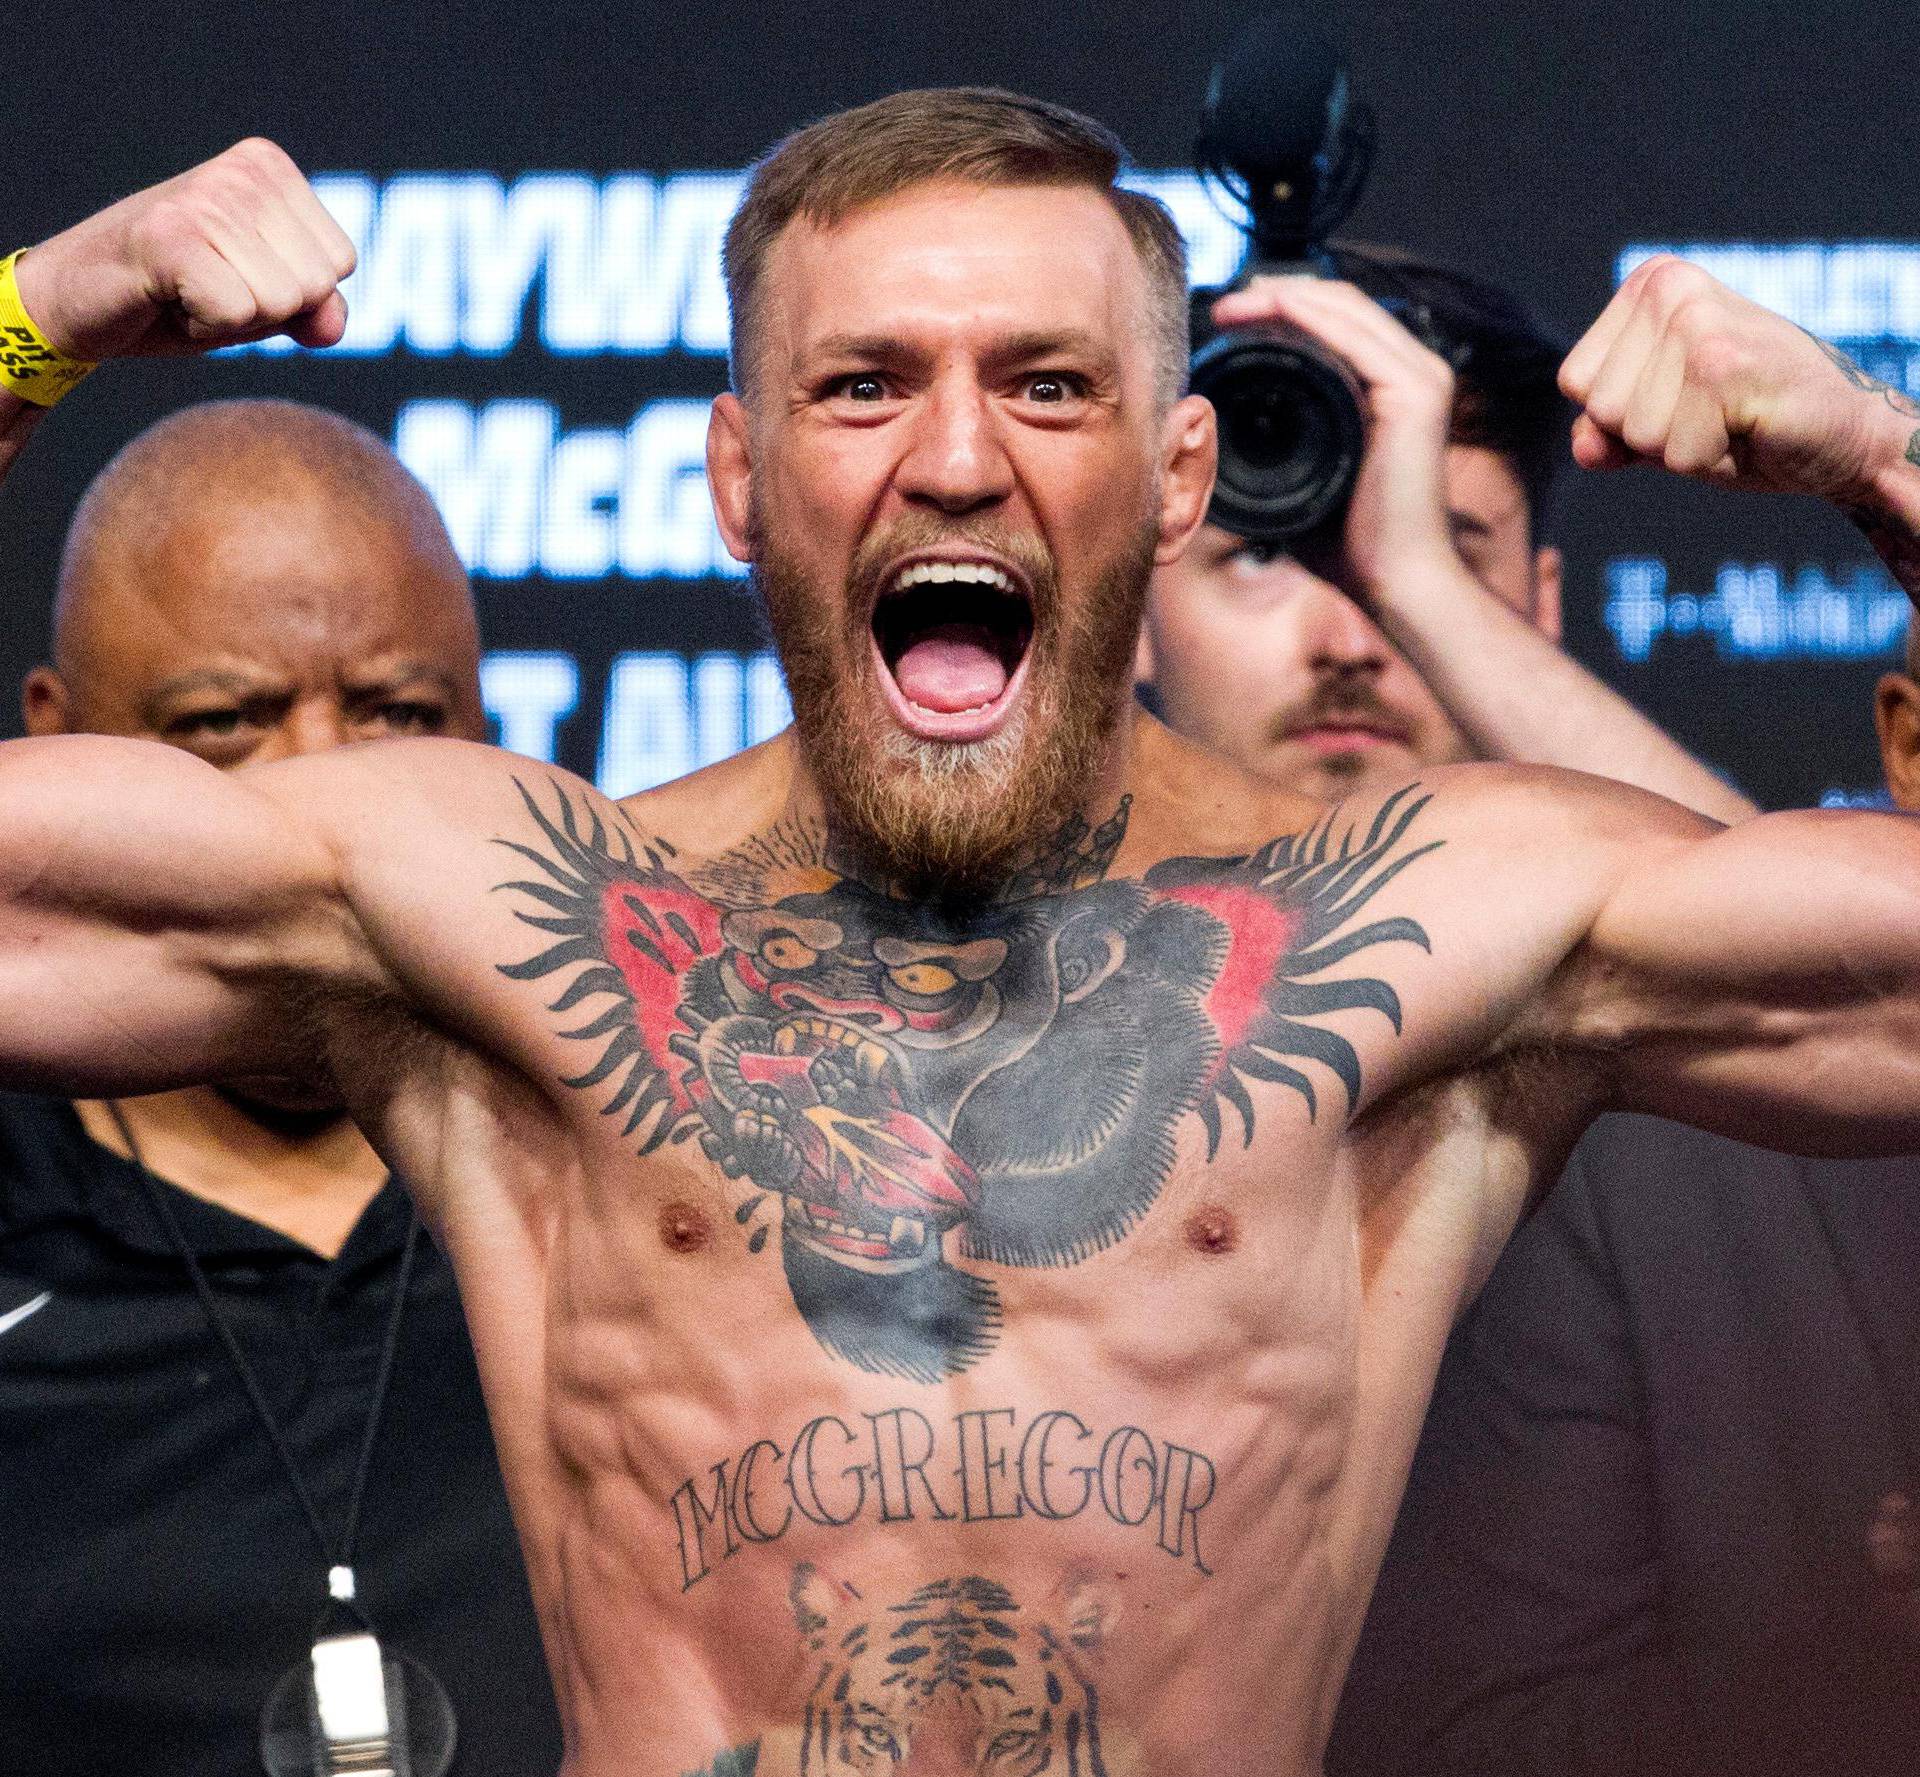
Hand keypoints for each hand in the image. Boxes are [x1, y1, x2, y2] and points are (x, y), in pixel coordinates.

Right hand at [12, 139, 355, 361]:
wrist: (78, 297)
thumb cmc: (177, 295)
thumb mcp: (263, 303)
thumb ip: (314, 309)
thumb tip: (333, 323)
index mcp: (269, 169)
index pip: (340, 262)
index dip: (291, 293)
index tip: (232, 274)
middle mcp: (242, 171)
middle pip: (316, 285)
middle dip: (265, 309)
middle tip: (204, 285)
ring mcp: (206, 198)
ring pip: (281, 302)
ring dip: (232, 318)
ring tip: (185, 289)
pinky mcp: (172, 235)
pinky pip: (237, 314)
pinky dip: (204, 325)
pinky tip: (167, 297)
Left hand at [1208, 276, 1461, 599]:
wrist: (1397, 584)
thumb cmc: (1353, 548)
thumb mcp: (1305, 484)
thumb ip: (1277, 455)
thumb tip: (1218, 443)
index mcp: (1394, 389)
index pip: (1339, 323)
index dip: (1284, 309)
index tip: (1229, 320)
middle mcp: (1415, 374)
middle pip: (1342, 304)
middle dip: (1278, 296)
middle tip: (1223, 307)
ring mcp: (1421, 379)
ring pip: (1347, 308)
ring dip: (1286, 298)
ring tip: (1234, 307)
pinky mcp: (1415, 395)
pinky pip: (1356, 336)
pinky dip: (1310, 316)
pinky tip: (1271, 310)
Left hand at [1559, 254, 1918, 504]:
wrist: (1845, 433)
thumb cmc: (1748, 425)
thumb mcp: (1660, 427)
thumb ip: (1606, 433)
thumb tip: (1584, 446)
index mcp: (1650, 284)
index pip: (1575, 382)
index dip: (1622, 416)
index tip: (1685, 397)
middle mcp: (1670, 288)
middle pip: (1599, 409)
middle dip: (1652, 435)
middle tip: (1715, 412)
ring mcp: (1697, 322)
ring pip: (1636, 433)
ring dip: (1685, 447)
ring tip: (1733, 418)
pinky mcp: (1724, 365)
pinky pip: (1678, 454)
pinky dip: (1712, 459)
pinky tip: (1753, 427)